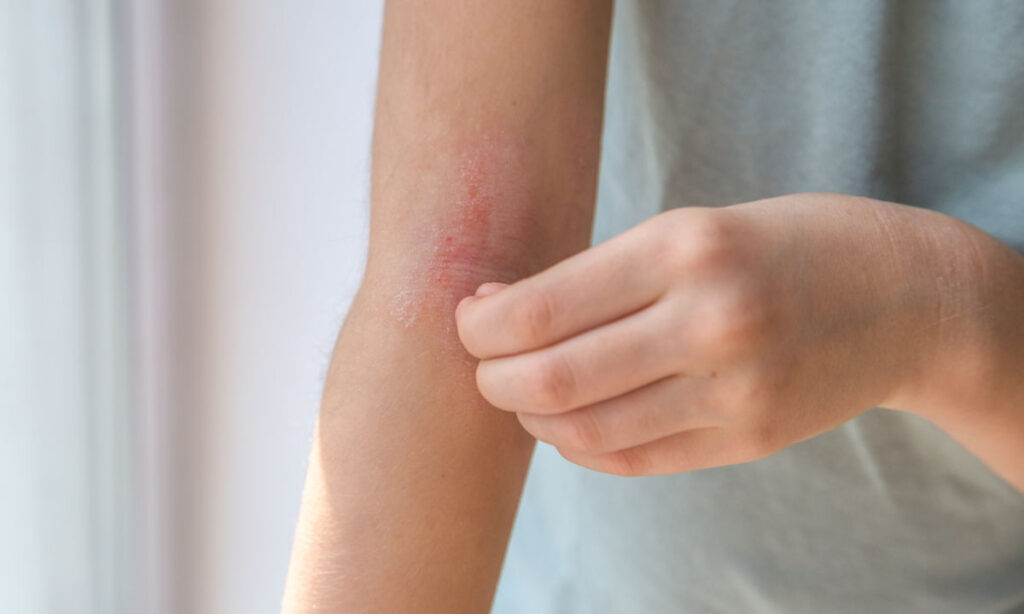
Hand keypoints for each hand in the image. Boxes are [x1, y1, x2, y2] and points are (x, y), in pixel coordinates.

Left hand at [454, 192, 953, 475]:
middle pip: (552, 379)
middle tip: (482, 366)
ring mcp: (736, 392)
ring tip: (522, 392)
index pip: (542, 310)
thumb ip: (604, 274)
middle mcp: (711, 322)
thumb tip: (499, 308)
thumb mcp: (696, 227)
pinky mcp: (750, 440)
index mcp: (687, 248)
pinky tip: (571, 423)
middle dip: (492, 379)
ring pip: (586, 432)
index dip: (480, 325)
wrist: (908, 296)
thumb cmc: (784, 245)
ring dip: (533, 418)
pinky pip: (634, 459)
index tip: (468, 319)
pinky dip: (583, 446)